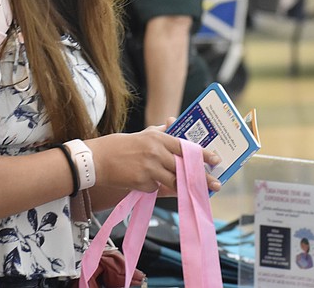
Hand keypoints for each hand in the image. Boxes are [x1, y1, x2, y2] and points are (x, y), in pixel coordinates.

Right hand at [87, 127, 221, 194]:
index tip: (216, 160)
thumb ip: (160, 131)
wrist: (98, 160)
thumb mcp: (142, 134)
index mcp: (157, 138)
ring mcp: (150, 168)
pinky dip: (157, 187)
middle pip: (184, 167)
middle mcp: (156, 152)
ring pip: (174, 181)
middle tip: (214, 184)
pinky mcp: (143, 183)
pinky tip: (149, 183)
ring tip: (191, 191)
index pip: (186, 147)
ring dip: (182, 186)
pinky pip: (157, 188)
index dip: (203, 155)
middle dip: (201, 177)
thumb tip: (173, 122)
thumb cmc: (120, 146)